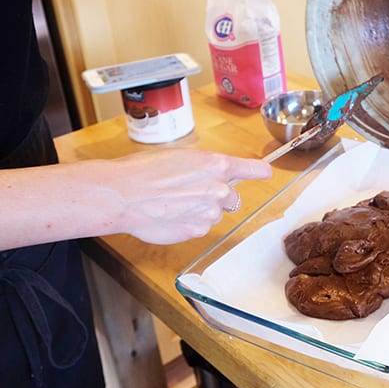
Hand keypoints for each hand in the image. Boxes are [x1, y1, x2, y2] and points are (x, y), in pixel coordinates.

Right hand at [104, 148, 270, 243]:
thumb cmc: (145, 170)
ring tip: (172, 203)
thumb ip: (205, 167)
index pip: (252, 169)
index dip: (259, 171)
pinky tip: (168, 215)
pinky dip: (189, 223)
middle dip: (216, 194)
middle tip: (188, 191)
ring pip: (215, 213)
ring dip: (201, 209)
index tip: (265, 172)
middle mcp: (219, 189)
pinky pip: (200, 227)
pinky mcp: (198, 231)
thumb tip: (214, 174)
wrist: (123, 195)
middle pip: (231, 196)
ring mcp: (210, 213)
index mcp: (217, 165)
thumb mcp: (181, 156)